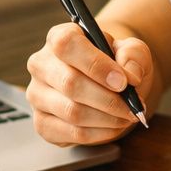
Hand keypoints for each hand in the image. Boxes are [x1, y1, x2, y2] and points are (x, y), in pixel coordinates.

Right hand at [26, 22, 154, 146]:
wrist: (108, 85)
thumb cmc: (116, 63)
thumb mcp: (132, 50)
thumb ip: (134, 55)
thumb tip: (129, 76)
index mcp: (59, 37)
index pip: (67, 45)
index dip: (96, 64)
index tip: (123, 82)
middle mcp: (41, 65)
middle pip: (70, 83)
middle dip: (108, 99)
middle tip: (132, 107)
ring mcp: (37, 95)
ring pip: (72, 111)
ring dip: (107, 118)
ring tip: (127, 116)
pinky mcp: (42, 123)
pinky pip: (72, 133)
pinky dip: (100, 133)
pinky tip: (114, 126)